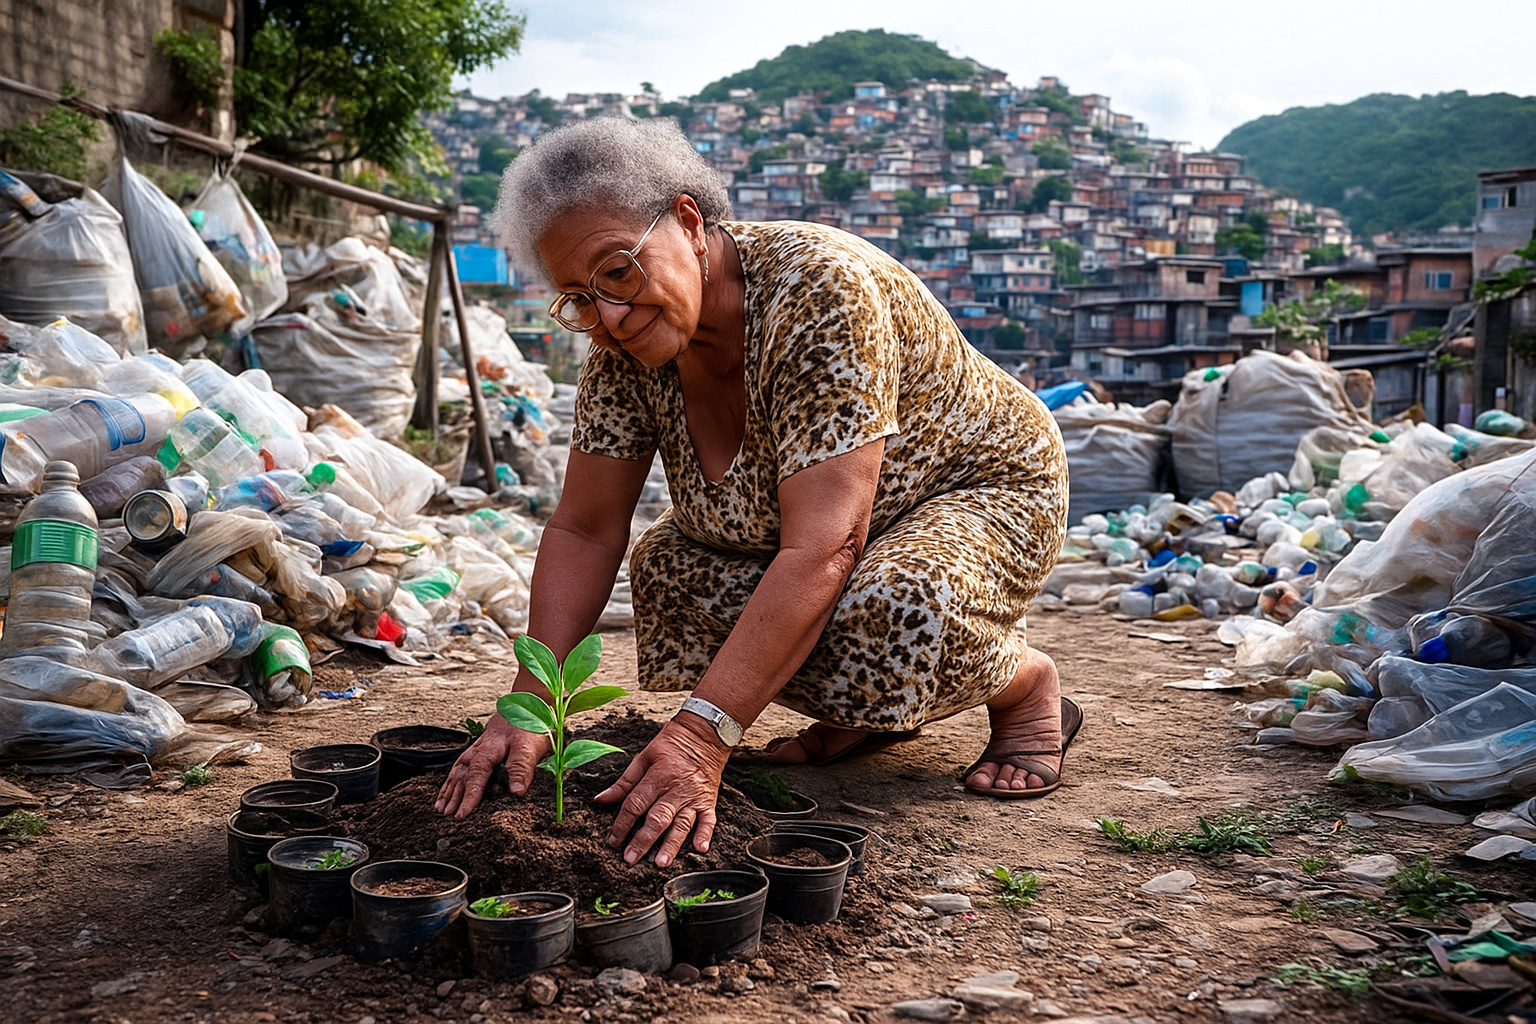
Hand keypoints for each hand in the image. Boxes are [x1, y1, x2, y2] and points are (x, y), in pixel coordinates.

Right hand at [435, 714, 551, 817]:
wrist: (521, 707)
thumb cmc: (527, 727)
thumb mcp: (529, 747)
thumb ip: (521, 768)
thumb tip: (516, 792)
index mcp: (489, 751)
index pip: (477, 777)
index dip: (469, 796)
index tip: (463, 814)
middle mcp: (477, 751)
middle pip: (462, 776)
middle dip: (455, 797)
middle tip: (448, 816)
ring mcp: (474, 751)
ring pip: (457, 772)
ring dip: (449, 791)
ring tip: (442, 809)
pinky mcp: (475, 752)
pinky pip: (458, 768)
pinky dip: (450, 782)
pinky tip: (445, 793)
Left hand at [595, 715, 730, 866]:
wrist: (704, 733)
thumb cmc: (671, 744)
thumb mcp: (643, 757)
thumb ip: (624, 782)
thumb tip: (600, 800)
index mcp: (657, 777)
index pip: (636, 804)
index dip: (622, 823)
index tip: (613, 840)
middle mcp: (675, 789)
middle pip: (657, 818)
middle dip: (643, 840)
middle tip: (631, 859)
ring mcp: (693, 797)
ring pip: (681, 823)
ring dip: (672, 844)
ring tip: (661, 862)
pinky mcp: (708, 801)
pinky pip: (709, 819)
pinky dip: (705, 834)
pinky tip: (700, 849)